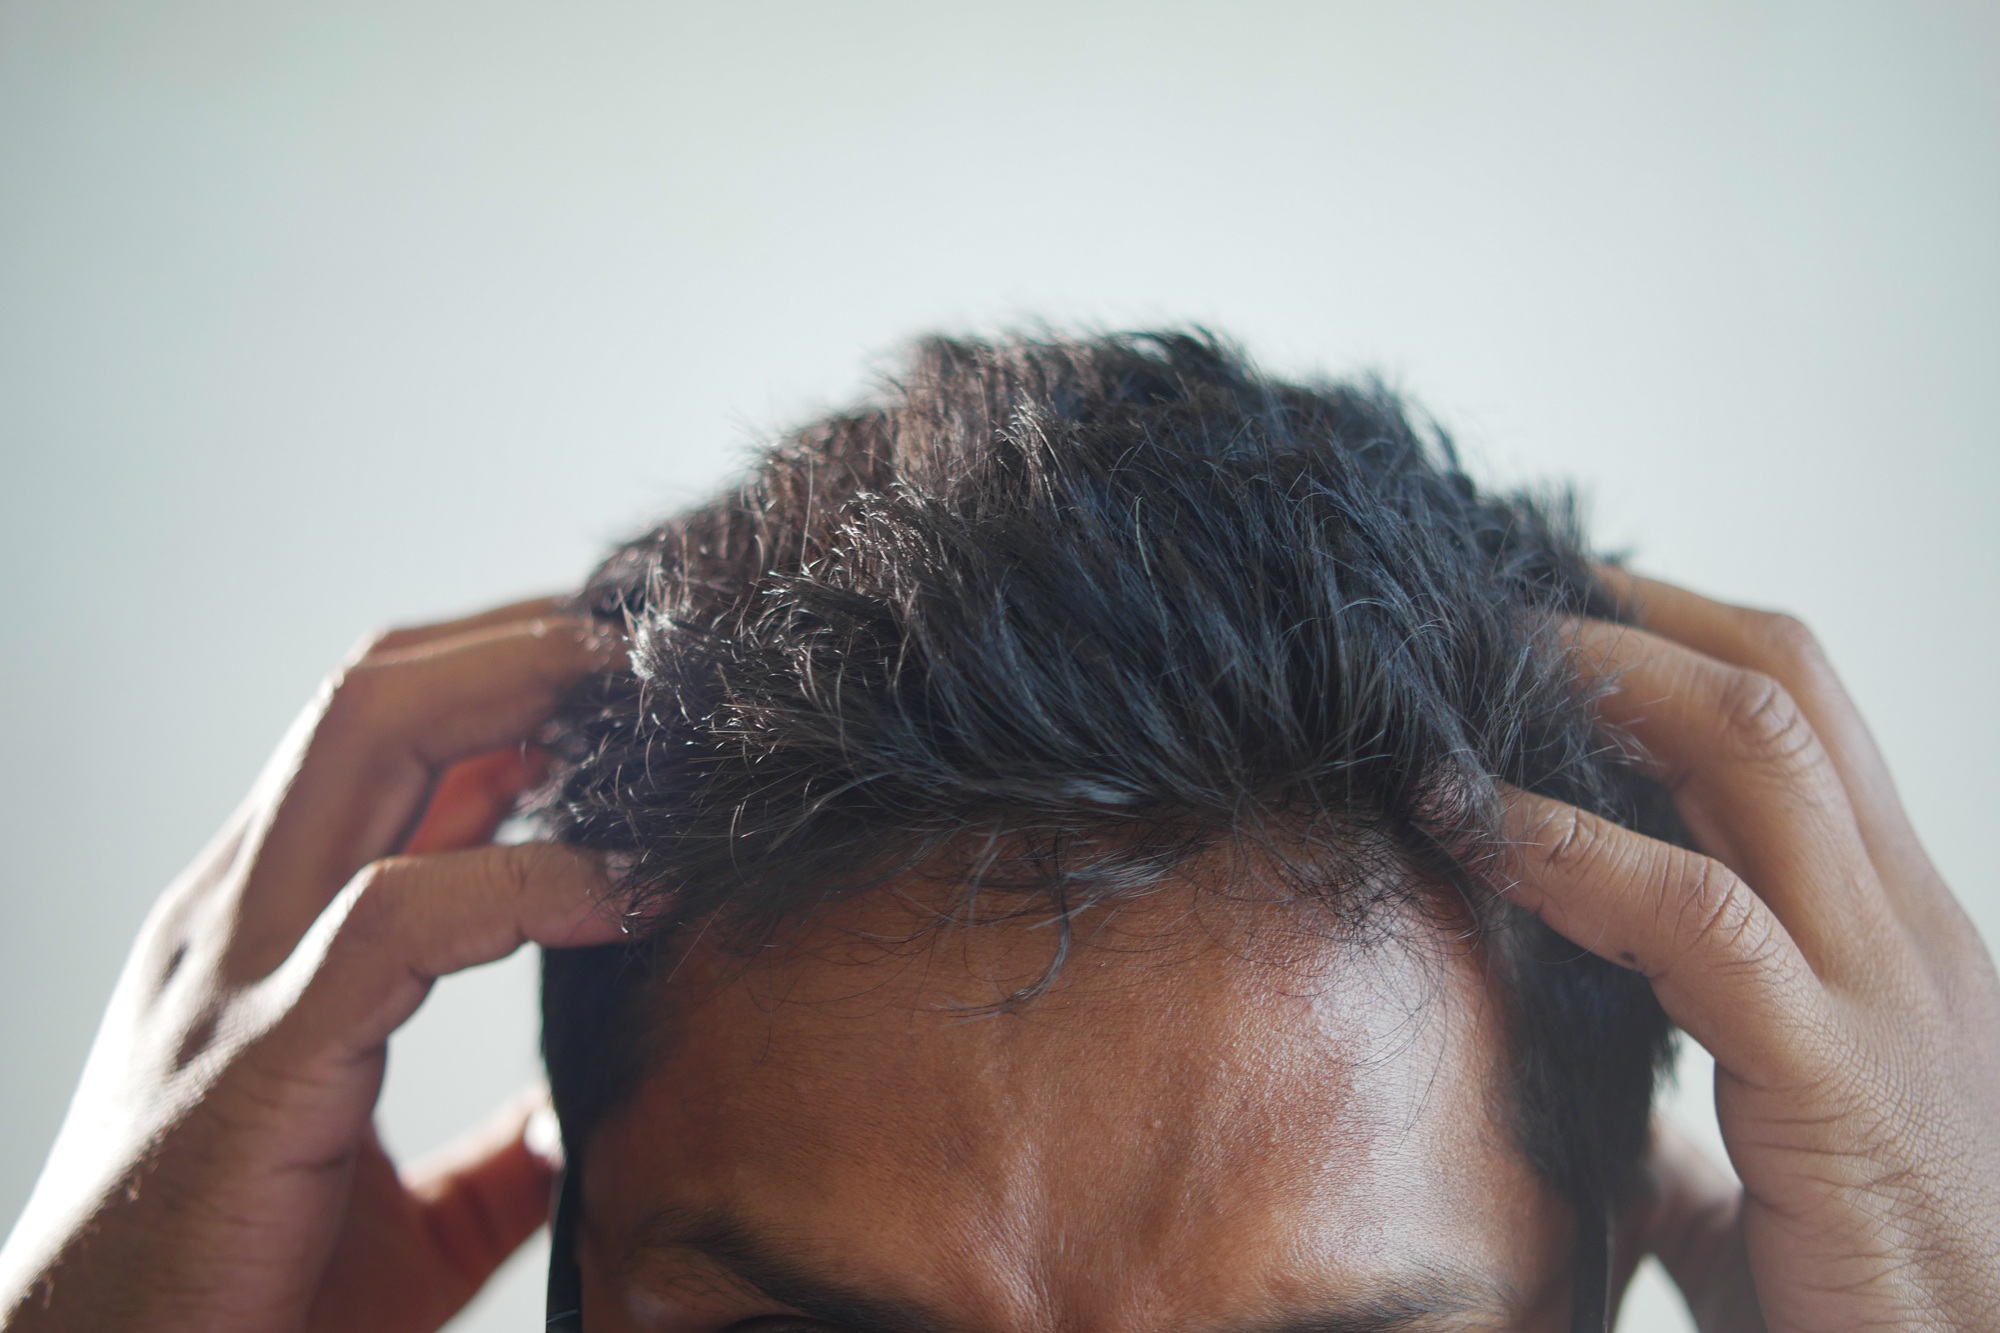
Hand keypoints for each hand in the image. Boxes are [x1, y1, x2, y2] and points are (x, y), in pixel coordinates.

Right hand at [0, 601, 625, 1332]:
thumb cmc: (233, 1306)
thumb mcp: (392, 1211)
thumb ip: (487, 1157)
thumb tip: (582, 1125)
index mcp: (264, 938)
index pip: (376, 742)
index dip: (503, 684)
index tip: (626, 686)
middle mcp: (238, 920)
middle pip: (370, 696)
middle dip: (517, 643)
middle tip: (650, 643)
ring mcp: (236, 973)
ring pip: (366, 742)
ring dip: (520, 694)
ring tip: (650, 702)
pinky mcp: (258, 1059)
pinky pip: (402, 916)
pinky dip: (533, 883)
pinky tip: (630, 896)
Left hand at [1504, 573, 1999, 1330]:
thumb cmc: (1880, 1292)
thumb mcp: (1780, 1176)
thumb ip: (1703, 1135)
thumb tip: (1629, 1138)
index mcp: (1886, 935)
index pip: (1799, 717)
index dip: (1665, 638)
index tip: (1537, 612)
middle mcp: (1903, 931)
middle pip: (1782, 684)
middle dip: (1623, 612)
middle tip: (1481, 589)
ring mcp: (1884, 994)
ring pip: (1759, 749)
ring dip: (1597, 679)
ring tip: (1460, 657)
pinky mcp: (1838, 1082)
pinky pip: (1696, 916)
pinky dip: (1564, 845)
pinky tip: (1458, 812)